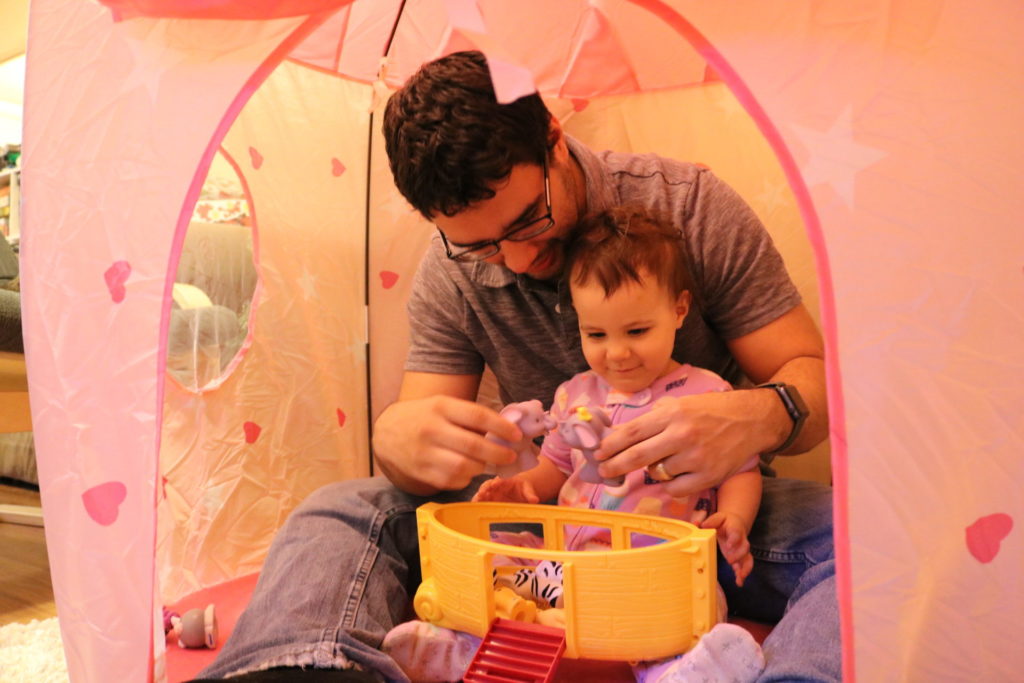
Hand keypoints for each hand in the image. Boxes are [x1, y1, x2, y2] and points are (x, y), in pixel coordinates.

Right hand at [372, 395, 520, 493]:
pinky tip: (467, 471)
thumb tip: (506, 430)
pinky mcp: (420, 473)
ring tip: (486, 463)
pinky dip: (465, 478)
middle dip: (498, 453)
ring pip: (464, 467)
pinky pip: (452, 480)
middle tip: (510, 455)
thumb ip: (468, 416)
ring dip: (481, 467)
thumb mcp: (441, 406)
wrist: (385, 433)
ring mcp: (424, 453)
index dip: (501, 427)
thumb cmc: (423, 417)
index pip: (477, 416)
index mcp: (440, 407)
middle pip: (473, 446)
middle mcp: (431, 429)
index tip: (516, 435)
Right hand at [472, 476, 538, 503]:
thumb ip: (530, 493)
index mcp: (505, 479)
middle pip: (488, 485)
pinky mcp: (488, 500)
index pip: (500, 479)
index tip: (495, 484)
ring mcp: (491, 492)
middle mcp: (496, 485)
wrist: (519, 491)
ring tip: (475, 501)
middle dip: (484, 489)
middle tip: (481, 493)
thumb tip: (534, 499)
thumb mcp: (527, 488)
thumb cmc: (521, 487)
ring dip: (478, 497)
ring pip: (482, 493)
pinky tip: (473, 507)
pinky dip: (477, 503)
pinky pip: (481, 501)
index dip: (497, 481)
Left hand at [594, 391, 770, 496]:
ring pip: (657, 473)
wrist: (751, 420)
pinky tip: (677, 473)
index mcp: (672, 414)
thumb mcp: (680, 404)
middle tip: (603, 471)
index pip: (632, 432)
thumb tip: (620, 434)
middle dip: (615, 465)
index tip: (597, 453)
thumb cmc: (711, 411)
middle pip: (638, 456)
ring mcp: (695, 457)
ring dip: (653, 470)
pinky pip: (675, 488)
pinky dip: (671, 483)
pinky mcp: (708, 476)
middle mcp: (682, 435)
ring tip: (664, 460)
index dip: (611, 445)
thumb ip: (653, 419)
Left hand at [701, 511, 752, 585]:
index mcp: (735, 528)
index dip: (734, 539)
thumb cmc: (724, 521)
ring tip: (741, 576)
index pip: (736, 533)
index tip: (729, 546)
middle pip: (744, 547)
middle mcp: (741, 540)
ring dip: (745, 568)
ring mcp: (741, 550)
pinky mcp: (739, 557)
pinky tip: (739, 582)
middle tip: (730, 561)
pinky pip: (744, 566)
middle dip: (739, 555)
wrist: (735, 523)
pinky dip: (742, 574)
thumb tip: (698, 524)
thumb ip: (709, 522)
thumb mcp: (717, 518)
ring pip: (748, 558)